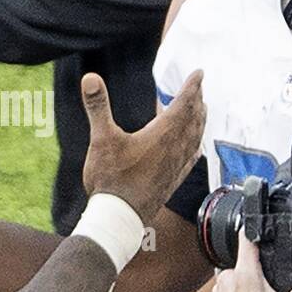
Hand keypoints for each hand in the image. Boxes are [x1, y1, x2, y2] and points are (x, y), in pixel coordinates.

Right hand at [80, 70, 204, 224]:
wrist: (119, 217)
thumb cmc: (111, 179)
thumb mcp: (101, 139)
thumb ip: (98, 107)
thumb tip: (90, 79)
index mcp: (162, 135)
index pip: (183, 105)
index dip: (192, 87)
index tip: (200, 73)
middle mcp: (174, 150)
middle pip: (193, 120)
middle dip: (197, 101)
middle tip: (199, 88)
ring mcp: (175, 167)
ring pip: (195, 139)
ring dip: (199, 122)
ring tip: (201, 111)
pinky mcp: (172, 181)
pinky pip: (190, 159)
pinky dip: (195, 146)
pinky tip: (195, 147)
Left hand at [208, 233, 291, 291]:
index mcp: (244, 274)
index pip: (247, 237)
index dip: (257, 227)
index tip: (265, 223)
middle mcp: (227, 277)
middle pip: (249, 260)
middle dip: (263, 269)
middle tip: (275, 290)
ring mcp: (219, 289)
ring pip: (242, 275)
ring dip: (254, 285)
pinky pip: (233, 289)